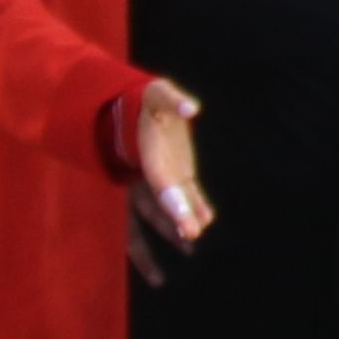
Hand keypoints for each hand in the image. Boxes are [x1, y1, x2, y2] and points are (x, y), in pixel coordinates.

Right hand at [130, 81, 212, 248]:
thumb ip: (173, 99)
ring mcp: (159, 179)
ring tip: (192, 244)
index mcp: (147, 161)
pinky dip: (195, 208)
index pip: (161, 191)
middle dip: (172, 225)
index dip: (174, 208)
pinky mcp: (173, 175)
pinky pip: (183, 197)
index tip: (188, 227)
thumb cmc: (145, 100)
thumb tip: (192, 108)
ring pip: (166, 210)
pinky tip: (206, 220)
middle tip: (191, 240)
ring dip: (180, 225)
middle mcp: (148, 177)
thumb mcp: (158, 93)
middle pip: (155, 211)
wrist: (132, 107)